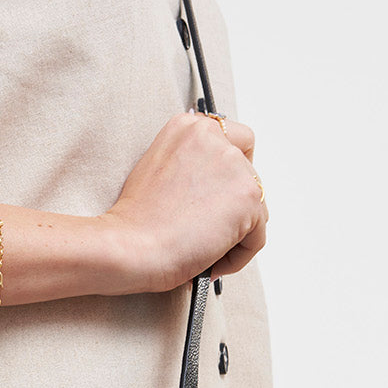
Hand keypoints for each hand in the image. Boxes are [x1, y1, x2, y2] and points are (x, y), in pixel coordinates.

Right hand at [98, 108, 268, 293]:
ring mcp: (234, 164)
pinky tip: (210, 260)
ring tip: (202, 251)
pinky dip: (238, 255)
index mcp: (188, 126)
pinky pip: (258, 235)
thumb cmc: (134, 221)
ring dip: (235, 234)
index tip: (215, 195)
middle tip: (205, 230)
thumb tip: (214, 188)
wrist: (130, 245)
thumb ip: (190, 165)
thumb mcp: (157, 171)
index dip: (229, 172)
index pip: (234, 140)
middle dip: (232, 207)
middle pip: (249, 175)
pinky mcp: (249, 196)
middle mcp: (214, 137)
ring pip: (255, 208)